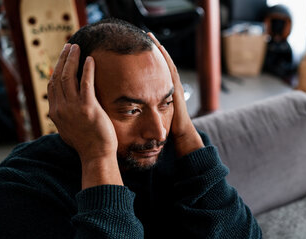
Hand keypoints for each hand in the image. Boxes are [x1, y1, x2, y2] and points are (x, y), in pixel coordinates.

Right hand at [47, 43, 117, 163]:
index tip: (63, 58)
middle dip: (63, 59)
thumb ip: (65, 118)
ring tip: (77, 47)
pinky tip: (90, 60)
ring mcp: (73, 108)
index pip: (52, 85)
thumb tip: (63, 111)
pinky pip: (86, 83)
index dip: (56, 69)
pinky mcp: (88, 108)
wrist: (96, 156)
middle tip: (69, 46)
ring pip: (69, 77)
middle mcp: (61, 108)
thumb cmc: (87, 145)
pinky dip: (87, 69)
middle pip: (58, 76)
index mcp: (55, 113)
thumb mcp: (69, 130)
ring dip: (72, 59)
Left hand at [147, 33, 203, 156]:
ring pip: (166, 63)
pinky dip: (165, 58)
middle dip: (154, 51)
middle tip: (144, 36)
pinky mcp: (177, 88)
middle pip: (161, 64)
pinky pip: (170, 69)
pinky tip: (159, 48)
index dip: (148, 61)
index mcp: (163, 93)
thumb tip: (125, 112)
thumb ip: (142, 111)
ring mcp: (174, 86)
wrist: (181, 134)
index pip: (155, 73)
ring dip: (159, 50)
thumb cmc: (165, 129)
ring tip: (150, 37)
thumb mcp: (151, 116)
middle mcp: (170, 87)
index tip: (138, 50)